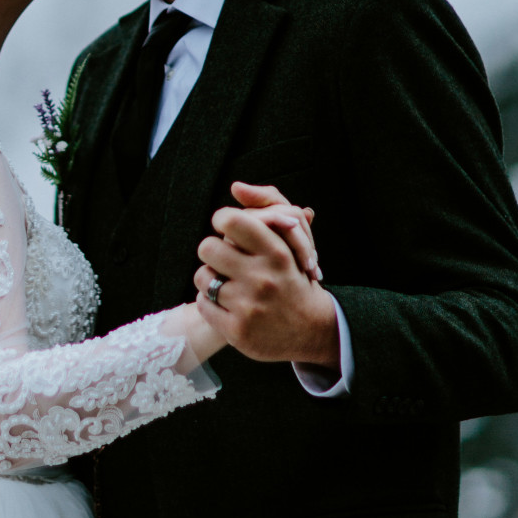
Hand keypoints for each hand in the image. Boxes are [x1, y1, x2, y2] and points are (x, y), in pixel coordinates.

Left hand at [194, 183, 339, 368]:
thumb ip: (270, 207)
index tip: (226, 228)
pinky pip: (203, 304)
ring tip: (225, 282)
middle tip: (223, 258)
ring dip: (210, 278)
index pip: (232, 221)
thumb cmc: (296, 278)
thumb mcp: (293, 242)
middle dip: (213, 251)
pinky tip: (225, 304)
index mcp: (277, 253)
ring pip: (203, 276)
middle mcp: (262, 278)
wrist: (314, 330)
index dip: (223, 220)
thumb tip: (236, 186)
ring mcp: (249, 306)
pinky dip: (209, 302)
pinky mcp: (237, 331)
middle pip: (208, 247)